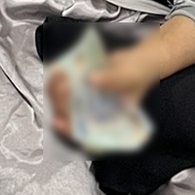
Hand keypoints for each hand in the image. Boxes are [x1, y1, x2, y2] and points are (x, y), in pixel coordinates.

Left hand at [46, 41, 166, 141]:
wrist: (137, 61)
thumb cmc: (139, 76)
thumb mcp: (130, 78)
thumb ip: (113, 81)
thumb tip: (91, 80)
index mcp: (108, 121)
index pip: (86, 133)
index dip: (70, 130)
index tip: (58, 123)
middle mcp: (93, 115)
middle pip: (69, 116)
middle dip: (62, 104)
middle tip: (65, 86)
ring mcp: (84, 102)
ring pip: (61, 102)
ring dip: (56, 91)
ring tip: (62, 74)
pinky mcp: (78, 88)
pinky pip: (61, 88)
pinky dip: (57, 81)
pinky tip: (60, 70)